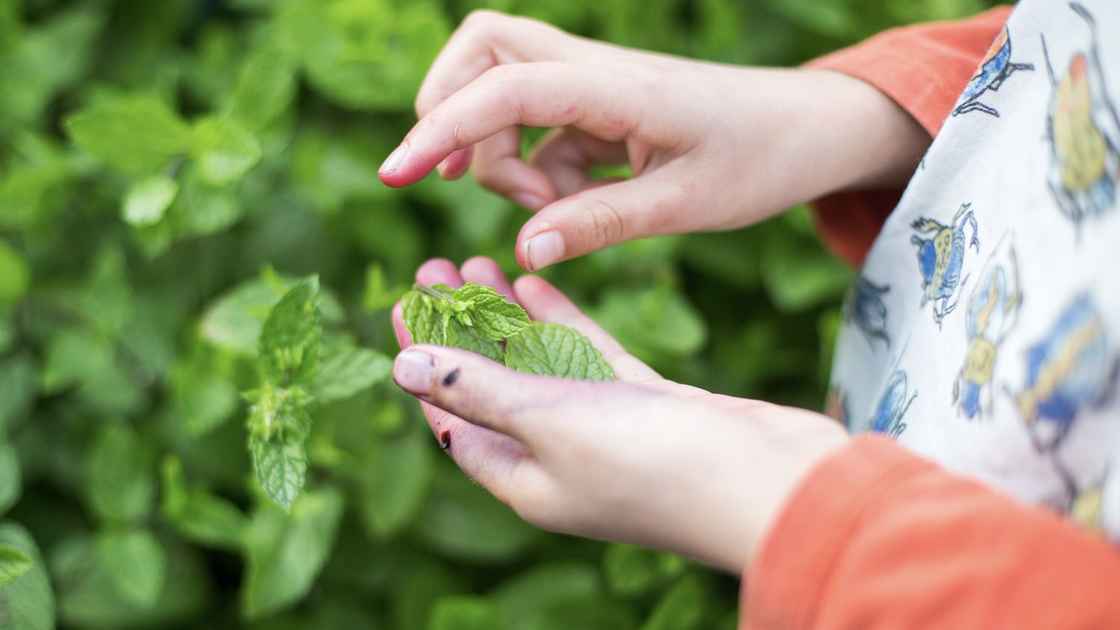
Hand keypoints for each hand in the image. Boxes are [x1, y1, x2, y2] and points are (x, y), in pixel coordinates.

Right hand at [379, 11, 928, 270]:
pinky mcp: (599, 107)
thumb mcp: (685, 205)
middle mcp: (596, 70)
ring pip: (504, 87)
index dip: (442, 126)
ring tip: (543, 206)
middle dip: (450, 106)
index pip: (506, 87)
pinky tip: (567, 203)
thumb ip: (601, 223)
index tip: (396, 173)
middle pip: (485, 46)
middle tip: (463, 177)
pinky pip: (538, 124)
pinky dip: (532, 164)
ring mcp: (595, 85)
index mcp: (618, 88)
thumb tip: (522, 248)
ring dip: (497, 148)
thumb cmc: (761, 160)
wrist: (810, 129)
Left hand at [391, 257, 847, 571]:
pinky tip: (532, 282)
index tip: (404, 305)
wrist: (768, 479)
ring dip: (504, 319)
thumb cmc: (654, 464)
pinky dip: (558, 322)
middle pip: (490, 386)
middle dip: (460, 330)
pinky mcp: (643, 403)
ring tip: (472, 263)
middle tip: (433, 269)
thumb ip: (480, 391)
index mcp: (524, 481)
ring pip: (537, 366)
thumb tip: (404, 368)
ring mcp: (603, 431)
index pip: (451, 416)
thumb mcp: (550, 423)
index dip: (423, 363)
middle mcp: (557, 460)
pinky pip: (586, 357)